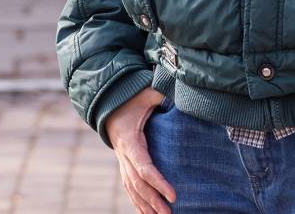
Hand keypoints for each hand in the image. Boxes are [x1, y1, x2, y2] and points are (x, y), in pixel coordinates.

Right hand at [106, 87, 176, 213]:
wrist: (110, 104)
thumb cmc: (132, 99)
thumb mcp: (147, 94)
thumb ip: (162, 94)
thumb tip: (184, 92)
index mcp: (130, 141)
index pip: (144, 167)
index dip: (158, 182)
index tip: (173, 195)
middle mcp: (124, 155)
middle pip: (138, 183)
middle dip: (153, 200)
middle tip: (170, 213)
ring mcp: (122, 162)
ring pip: (132, 189)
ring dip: (146, 205)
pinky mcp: (124, 165)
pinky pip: (129, 187)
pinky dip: (137, 202)